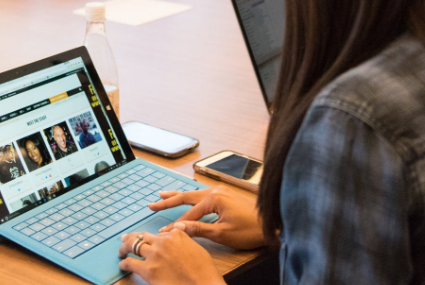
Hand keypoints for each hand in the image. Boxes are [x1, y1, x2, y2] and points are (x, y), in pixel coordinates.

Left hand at [118, 230, 224, 284]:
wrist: (203, 284)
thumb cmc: (204, 270)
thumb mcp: (197, 248)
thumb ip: (185, 237)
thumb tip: (178, 228)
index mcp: (176, 235)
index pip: (159, 233)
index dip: (152, 238)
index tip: (148, 240)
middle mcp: (163, 242)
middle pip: (142, 236)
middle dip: (132, 237)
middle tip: (125, 239)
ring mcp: (154, 255)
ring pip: (133, 245)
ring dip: (124, 247)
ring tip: (121, 251)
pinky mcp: (148, 270)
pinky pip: (130, 262)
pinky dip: (124, 263)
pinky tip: (123, 264)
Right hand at [152, 187, 267, 250]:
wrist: (272, 226)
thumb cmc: (250, 230)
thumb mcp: (222, 233)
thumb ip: (199, 229)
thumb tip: (179, 228)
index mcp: (214, 198)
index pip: (188, 213)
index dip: (175, 224)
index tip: (163, 232)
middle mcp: (216, 191)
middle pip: (187, 196)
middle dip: (169, 201)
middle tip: (153, 203)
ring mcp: (222, 192)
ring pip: (194, 193)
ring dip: (179, 195)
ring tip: (164, 194)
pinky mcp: (227, 195)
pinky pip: (203, 194)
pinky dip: (192, 196)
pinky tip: (188, 197)